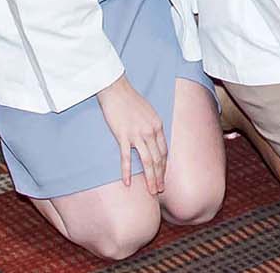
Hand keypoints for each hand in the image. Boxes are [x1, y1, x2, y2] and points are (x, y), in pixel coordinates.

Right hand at [95, 76, 166, 194]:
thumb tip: (152, 140)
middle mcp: (150, 131)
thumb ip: (152, 127)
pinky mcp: (123, 135)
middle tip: (159, 191)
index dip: (163, 167)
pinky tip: (128, 183)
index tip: (162, 177)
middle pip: (157, 159)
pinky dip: (127, 172)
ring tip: (151, 191)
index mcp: (157, 125)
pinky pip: (126, 158)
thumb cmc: (130, 99)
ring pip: (147, 161)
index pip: (163, 151)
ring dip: (150, 178)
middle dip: (159, 177)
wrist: (115, 88)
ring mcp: (137, 134)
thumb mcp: (148, 112)